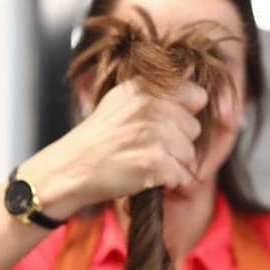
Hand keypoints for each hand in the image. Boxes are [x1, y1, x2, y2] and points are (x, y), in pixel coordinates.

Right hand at [27, 79, 208, 217]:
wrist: (72, 167)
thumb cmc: (98, 137)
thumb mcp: (121, 100)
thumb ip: (154, 91)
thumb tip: (193, 87)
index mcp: (146, 87)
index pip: (196, 96)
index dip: (186, 114)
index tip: (169, 124)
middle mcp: (151, 106)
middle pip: (193, 129)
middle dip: (177, 142)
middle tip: (148, 148)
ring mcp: (154, 134)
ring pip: (189, 154)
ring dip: (172, 163)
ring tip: (145, 162)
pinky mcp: (154, 162)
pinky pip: (181, 176)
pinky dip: (167, 182)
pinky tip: (146, 177)